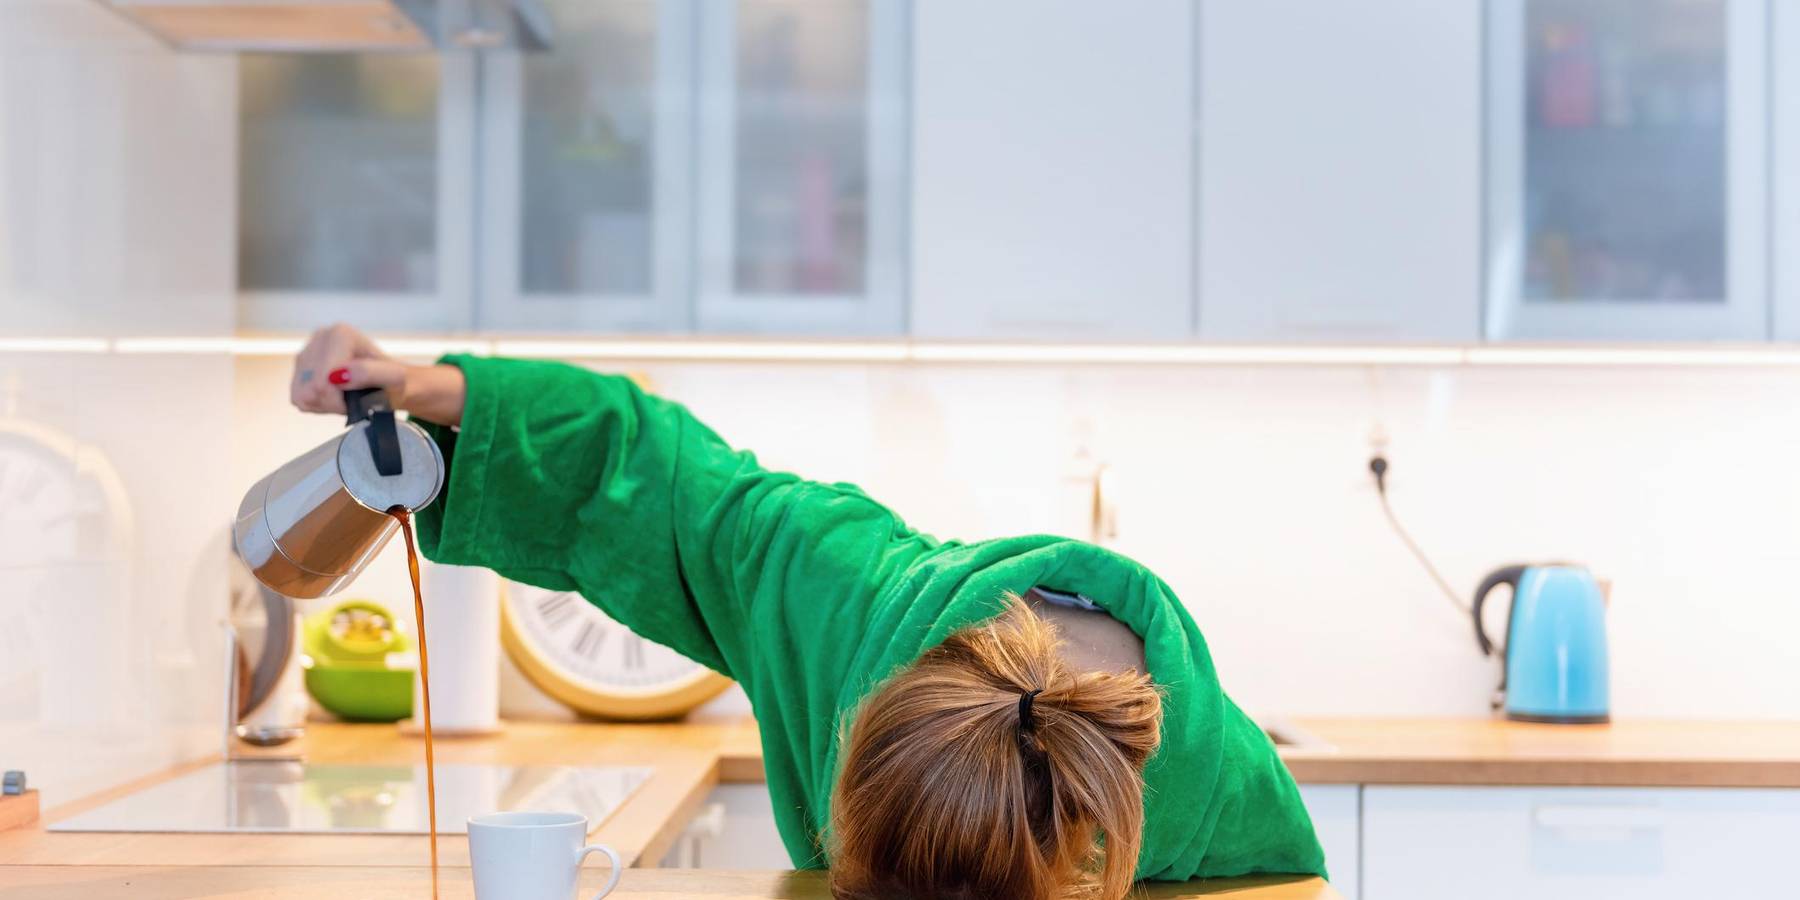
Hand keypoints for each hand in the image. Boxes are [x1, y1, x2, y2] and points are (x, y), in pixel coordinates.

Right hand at [289, 323, 466, 425]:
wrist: (390, 385)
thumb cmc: (393, 381)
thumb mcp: (394, 378)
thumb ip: (369, 373)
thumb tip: (339, 375)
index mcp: (341, 334)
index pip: (323, 380)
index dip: (339, 398)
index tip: (357, 398)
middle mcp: (320, 337)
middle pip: (311, 388)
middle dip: (332, 402)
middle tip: (352, 399)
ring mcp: (307, 353)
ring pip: (302, 394)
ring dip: (324, 404)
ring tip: (344, 397)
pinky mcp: (299, 369)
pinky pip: (297, 398)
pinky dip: (316, 404)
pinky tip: (333, 397)